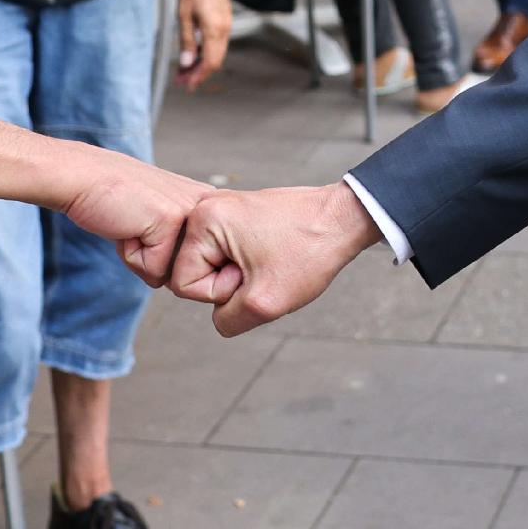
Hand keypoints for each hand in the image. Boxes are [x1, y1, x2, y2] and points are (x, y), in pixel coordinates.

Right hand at [62, 152, 208, 285]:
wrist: (81, 176)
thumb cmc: (114, 199)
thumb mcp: (161, 214)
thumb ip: (184, 239)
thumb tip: (189, 283)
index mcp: (212, 203)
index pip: (204, 263)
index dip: (168, 255)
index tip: (149, 223)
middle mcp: (209, 204)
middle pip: (191, 271)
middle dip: (157, 259)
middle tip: (138, 224)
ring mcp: (191, 211)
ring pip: (173, 276)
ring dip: (143, 259)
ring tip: (132, 223)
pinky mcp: (171, 220)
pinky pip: (154, 271)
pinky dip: (131, 255)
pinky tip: (125, 224)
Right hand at [168, 181, 380, 335]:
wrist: (343, 219)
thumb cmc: (309, 250)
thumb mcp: (264, 302)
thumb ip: (227, 320)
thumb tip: (220, 317)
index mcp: (202, 220)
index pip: (184, 284)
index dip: (220, 292)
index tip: (254, 273)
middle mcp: (205, 208)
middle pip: (196, 274)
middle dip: (231, 283)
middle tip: (265, 268)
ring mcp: (222, 210)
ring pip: (215, 268)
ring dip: (243, 275)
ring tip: (272, 261)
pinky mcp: (238, 215)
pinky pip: (229, 256)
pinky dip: (251, 264)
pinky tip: (275, 256)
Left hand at [177, 0, 230, 88]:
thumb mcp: (183, 16)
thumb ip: (187, 42)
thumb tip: (186, 63)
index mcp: (214, 30)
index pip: (210, 63)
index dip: (199, 77)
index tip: (188, 84)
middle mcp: (224, 29)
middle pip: (215, 61)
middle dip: (199, 73)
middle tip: (183, 80)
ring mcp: (226, 25)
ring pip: (217, 53)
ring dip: (202, 63)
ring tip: (185, 69)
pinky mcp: (224, 20)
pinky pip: (218, 43)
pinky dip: (206, 52)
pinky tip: (194, 54)